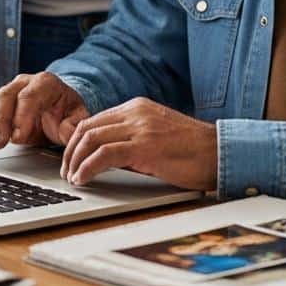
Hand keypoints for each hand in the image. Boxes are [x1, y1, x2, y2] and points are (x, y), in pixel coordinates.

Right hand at [0, 73, 88, 148]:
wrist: (56, 108)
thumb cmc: (66, 112)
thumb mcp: (77, 117)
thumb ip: (75, 124)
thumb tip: (68, 131)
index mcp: (45, 83)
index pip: (30, 96)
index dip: (22, 117)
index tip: (18, 138)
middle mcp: (23, 83)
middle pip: (4, 96)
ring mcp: (7, 91)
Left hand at [61, 97, 216, 191]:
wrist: (219, 152)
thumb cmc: (192, 150)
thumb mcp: (157, 136)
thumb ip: (133, 138)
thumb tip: (106, 157)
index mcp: (137, 107)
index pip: (95, 120)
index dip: (77, 141)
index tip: (71, 159)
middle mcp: (135, 112)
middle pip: (87, 127)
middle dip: (70, 150)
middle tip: (66, 170)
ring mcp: (140, 127)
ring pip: (91, 138)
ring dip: (75, 160)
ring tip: (73, 177)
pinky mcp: (144, 146)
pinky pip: (104, 154)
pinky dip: (87, 167)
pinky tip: (83, 178)